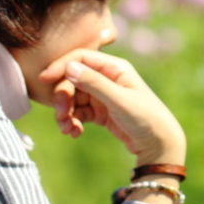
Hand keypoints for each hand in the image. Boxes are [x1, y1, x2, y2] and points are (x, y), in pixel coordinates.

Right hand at [40, 49, 185, 165]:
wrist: (159, 144)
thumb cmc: (145, 118)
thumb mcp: (119, 100)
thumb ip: (94, 83)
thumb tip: (69, 67)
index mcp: (115, 68)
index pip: (80, 58)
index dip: (61, 66)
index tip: (44, 80)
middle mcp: (108, 78)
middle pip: (72, 79)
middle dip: (62, 97)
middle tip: (60, 115)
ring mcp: (103, 95)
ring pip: (73, 98)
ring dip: (65, 113)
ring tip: (67, 129)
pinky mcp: (101, 112)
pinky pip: (78, 112)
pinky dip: (73, 121)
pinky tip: (74, 132)